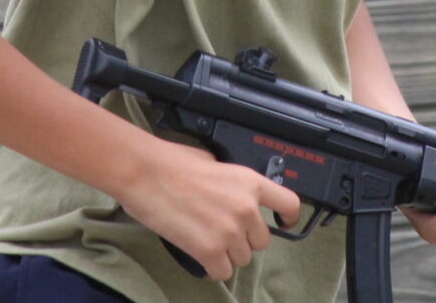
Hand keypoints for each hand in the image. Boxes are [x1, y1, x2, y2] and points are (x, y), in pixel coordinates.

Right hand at [116, 141, 301, 280]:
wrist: (146, 174)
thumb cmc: (173, 163)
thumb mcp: (215, 163)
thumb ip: (233, 182)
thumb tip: (234, 193)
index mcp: (250, 182)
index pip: (289, 204)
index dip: (289, 218)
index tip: (283, 223)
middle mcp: (246, 209)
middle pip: (261, 241)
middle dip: (245, 240)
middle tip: (223, 232)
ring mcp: (230, 232)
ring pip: (242, 259)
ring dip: (227, 254)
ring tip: (206, 240)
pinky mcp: (209, 251)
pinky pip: (222, 272)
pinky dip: (212, 268)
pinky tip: (201, 256)